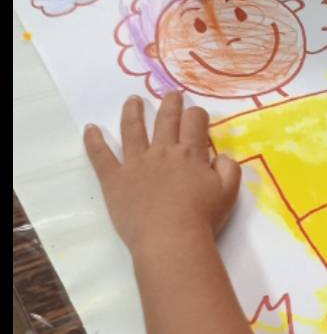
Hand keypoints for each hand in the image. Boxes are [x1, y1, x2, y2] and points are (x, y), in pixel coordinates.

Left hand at [84, 93, 240, 253]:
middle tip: (171, 94)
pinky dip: (94, 141)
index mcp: (190, 154)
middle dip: (170, 103)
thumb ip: (229, 169)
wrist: (170, 238)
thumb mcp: (228, 193)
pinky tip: (90, 129)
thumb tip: (221, 156)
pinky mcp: (114, 178)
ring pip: (133, 129)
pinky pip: (101, 155)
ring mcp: (136, 162)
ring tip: (133, 100)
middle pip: (166, 119)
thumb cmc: (201, 218)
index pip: (194, 121)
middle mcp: (162, 151)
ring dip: (133, 111)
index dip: (197, 114)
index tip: (197, 116)